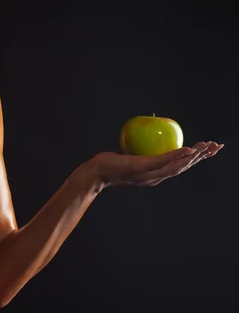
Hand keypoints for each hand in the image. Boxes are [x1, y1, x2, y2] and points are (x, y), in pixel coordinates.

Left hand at [94, 142, 223, 186]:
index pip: (180, 166)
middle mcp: (155, 177)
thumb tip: (148, 135)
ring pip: (178, 165)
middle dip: (202, 157)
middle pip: (184, 167)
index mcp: (155, 175)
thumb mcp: (130, 156)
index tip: (208, 149)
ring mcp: (150, 174)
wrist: (96, 173)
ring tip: (207, 147)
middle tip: (217, 146)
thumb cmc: (110, 164)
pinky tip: (188, 149)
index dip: (196, 159)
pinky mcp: (143, 168)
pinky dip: (177, 155)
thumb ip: (141, 151)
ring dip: (195, 156)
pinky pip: (163, 160)